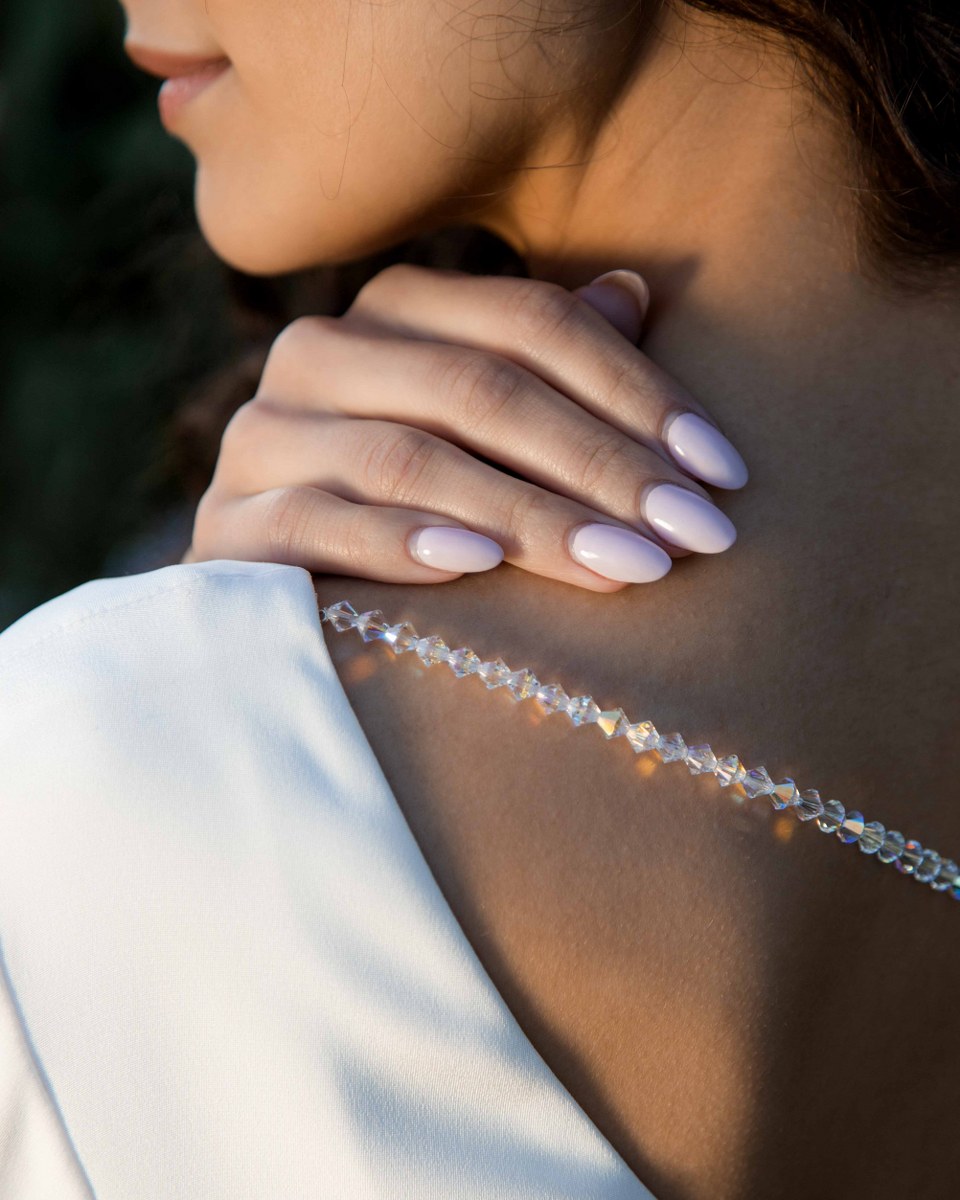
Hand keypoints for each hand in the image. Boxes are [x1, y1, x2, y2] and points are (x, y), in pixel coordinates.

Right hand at [182, 265, 747, 590]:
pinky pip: (317, 521)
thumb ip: (543, 363)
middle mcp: (321, 354)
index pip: (530, 324)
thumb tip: (634, 290)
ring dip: (529, 515)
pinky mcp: (227, 525)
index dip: (636, 391)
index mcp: (393, 314)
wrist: (277, 605)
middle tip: (696, 535)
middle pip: (480, 389)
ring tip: (627, 567)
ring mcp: (264, 435)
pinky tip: (479, 567)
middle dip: (602, 466)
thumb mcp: (485, 434)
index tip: (723, 472)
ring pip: (410, 457)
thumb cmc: (411, 511)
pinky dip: (401, 543)